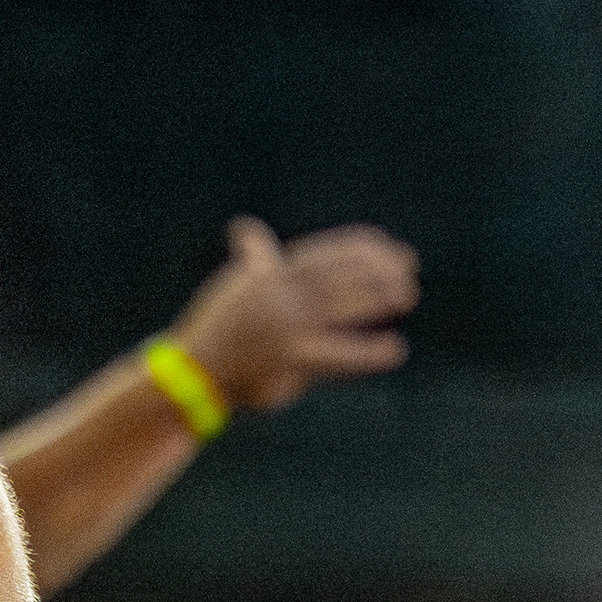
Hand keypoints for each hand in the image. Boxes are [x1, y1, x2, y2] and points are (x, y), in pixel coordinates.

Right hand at [167, 218, 415, 416]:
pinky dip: (368, 353)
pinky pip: (337, 355)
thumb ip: (253, 260)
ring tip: (407, 293)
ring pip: (340, 305)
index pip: (322, 253)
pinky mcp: (289, 359)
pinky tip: (396, 349)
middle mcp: (278, 295)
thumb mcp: (234, 288)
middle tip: (409, 265)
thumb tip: (245, 228)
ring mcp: (284, 327)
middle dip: (375, 267)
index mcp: (267, 275)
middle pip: (337, 274)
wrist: (192, 373)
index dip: (357, 246)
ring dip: (376, 297)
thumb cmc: (215, 330)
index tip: (386, 242)